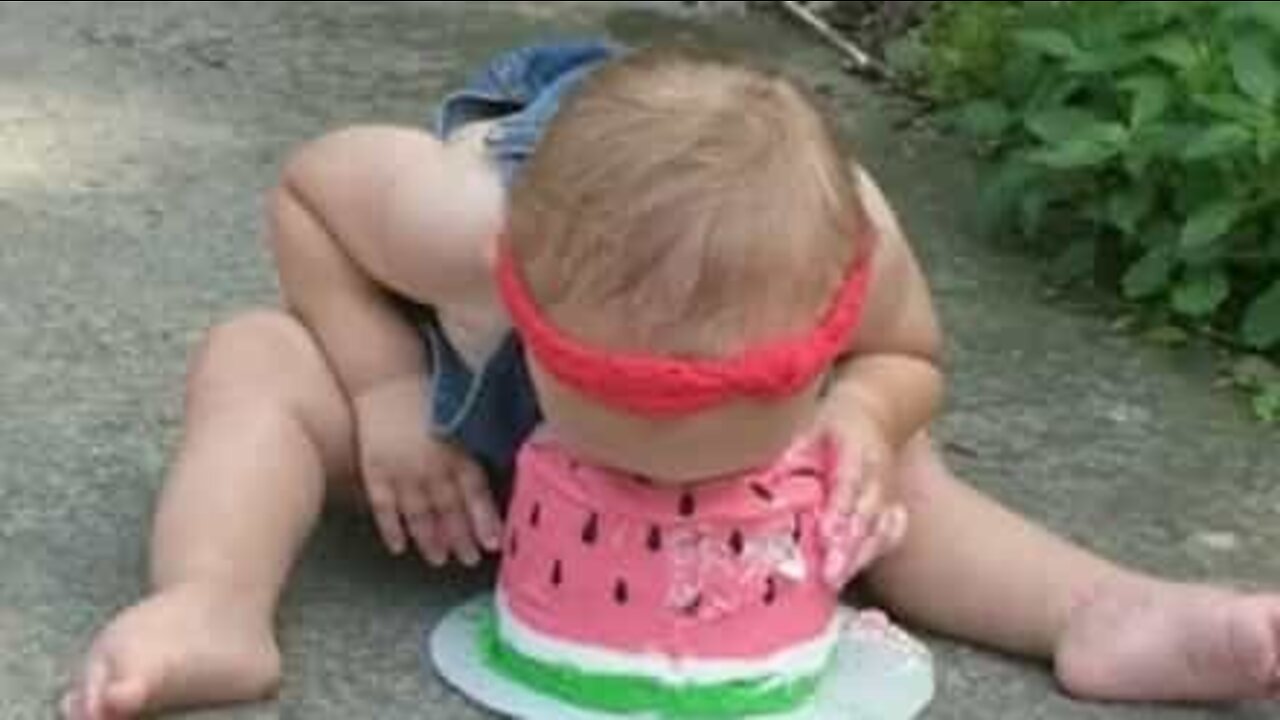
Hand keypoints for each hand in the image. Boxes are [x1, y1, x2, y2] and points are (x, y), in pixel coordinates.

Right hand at [354, 381, 501, 566]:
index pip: (475, 494)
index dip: (485, 520)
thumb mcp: (460, 422)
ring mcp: (402, 470)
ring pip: (419, 514)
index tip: (493, 545)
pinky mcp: (374, 470)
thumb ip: (471, 454)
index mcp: (456, 452)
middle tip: (469, 561)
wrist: (386, 377)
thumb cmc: (429, 396)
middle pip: (449, 510)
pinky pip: (384, 507)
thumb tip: (488, 483)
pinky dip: (391, 528)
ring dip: (430, 540)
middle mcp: (432, 465)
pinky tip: (399, 547)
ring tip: (439, 560)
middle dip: (461, 538)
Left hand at [809, 404, 908, 587]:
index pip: (849, 483)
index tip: (826, 533)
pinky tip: (858, 568)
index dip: (840, 509)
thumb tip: (767, 479)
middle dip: (848, 547)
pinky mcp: (893, 504)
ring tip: (838, 581)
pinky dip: (878, 551)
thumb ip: (793, 453)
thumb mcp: (811, 428)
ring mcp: (889, 492)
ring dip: (861, 557)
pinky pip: (892, 531)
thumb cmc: (836, 423)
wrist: (877, 413)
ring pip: (882, 530)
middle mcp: (877, 475)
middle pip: (867, 515)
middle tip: (830, 574)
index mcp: (857, 450)